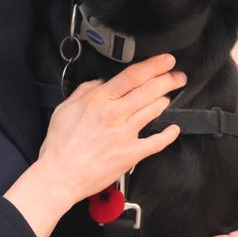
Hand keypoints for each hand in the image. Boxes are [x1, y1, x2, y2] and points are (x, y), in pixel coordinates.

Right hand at [39, 54, 184, 200]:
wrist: (60, 175)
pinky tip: (173, 129)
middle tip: (177, 76)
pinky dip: (168, 134)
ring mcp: (124, 134)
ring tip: (169, 97)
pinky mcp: (131, 154)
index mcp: (98, 100)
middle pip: (148, 90)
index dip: (154, 65)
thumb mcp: (64, 109)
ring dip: (165, 101)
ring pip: (153, 111)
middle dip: (168, 80)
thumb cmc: (60, 145)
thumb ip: (84, 91)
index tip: (166, 61)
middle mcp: (114, 114)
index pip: (132, 76)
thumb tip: (100, 82)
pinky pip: (156, 142)